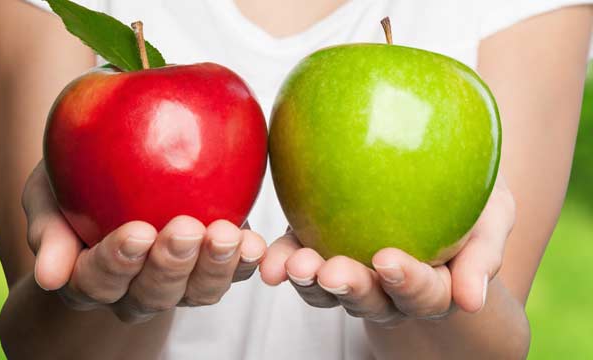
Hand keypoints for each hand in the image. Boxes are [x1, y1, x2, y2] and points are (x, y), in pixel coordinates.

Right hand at [23, 161, 265, 322]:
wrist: (116, 174)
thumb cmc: (74, 183)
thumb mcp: (47, 194)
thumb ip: (47, 229)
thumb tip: (48, 276)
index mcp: (89, 277)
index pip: (96, 281)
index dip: (115, 263)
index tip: (135, 232)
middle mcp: (133, 290)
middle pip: (152, 294)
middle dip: (170, 264)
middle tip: (184, 230)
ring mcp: (178, 283)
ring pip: (197, 292)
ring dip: (214, 266)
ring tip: (226, 235)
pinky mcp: (212, 266)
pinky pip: (232, 273)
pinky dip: (244, 260)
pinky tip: (253, 242)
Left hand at [259, 176, 514, 325]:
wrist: (438, 175)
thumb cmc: (474, 197)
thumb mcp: (494, 216)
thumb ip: (484, 255)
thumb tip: (471, 302)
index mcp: (431, 286)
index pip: (423, 293)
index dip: (407, 282)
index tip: (388, 259)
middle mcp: (387, 288)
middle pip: (369, 300)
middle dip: (349, 288)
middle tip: (331, 272)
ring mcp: (350, 270)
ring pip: (326, 290)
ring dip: (308, 281)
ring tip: (293, 264)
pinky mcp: (320, 247)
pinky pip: (297, 261)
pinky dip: (281, 260)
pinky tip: (268, 256)